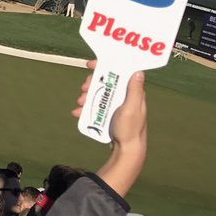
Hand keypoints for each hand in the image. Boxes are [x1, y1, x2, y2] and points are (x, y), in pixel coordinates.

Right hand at [76, 60, 147, 198]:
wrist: (126, 150)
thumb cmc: (130, 129)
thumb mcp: (131, 109)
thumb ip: (134, 90)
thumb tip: (137, 71)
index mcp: (132, 92)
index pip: (119, 72)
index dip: (105, 65)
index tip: (90, 65)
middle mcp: (124, 96)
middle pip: (105, 82)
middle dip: (91, 83)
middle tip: (83, 89)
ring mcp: (116, 105)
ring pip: (98, 93)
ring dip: (86, 96)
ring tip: (80, 103)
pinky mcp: (109, 114)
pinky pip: (95, 106)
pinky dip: (85, 108)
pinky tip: (78, 113)